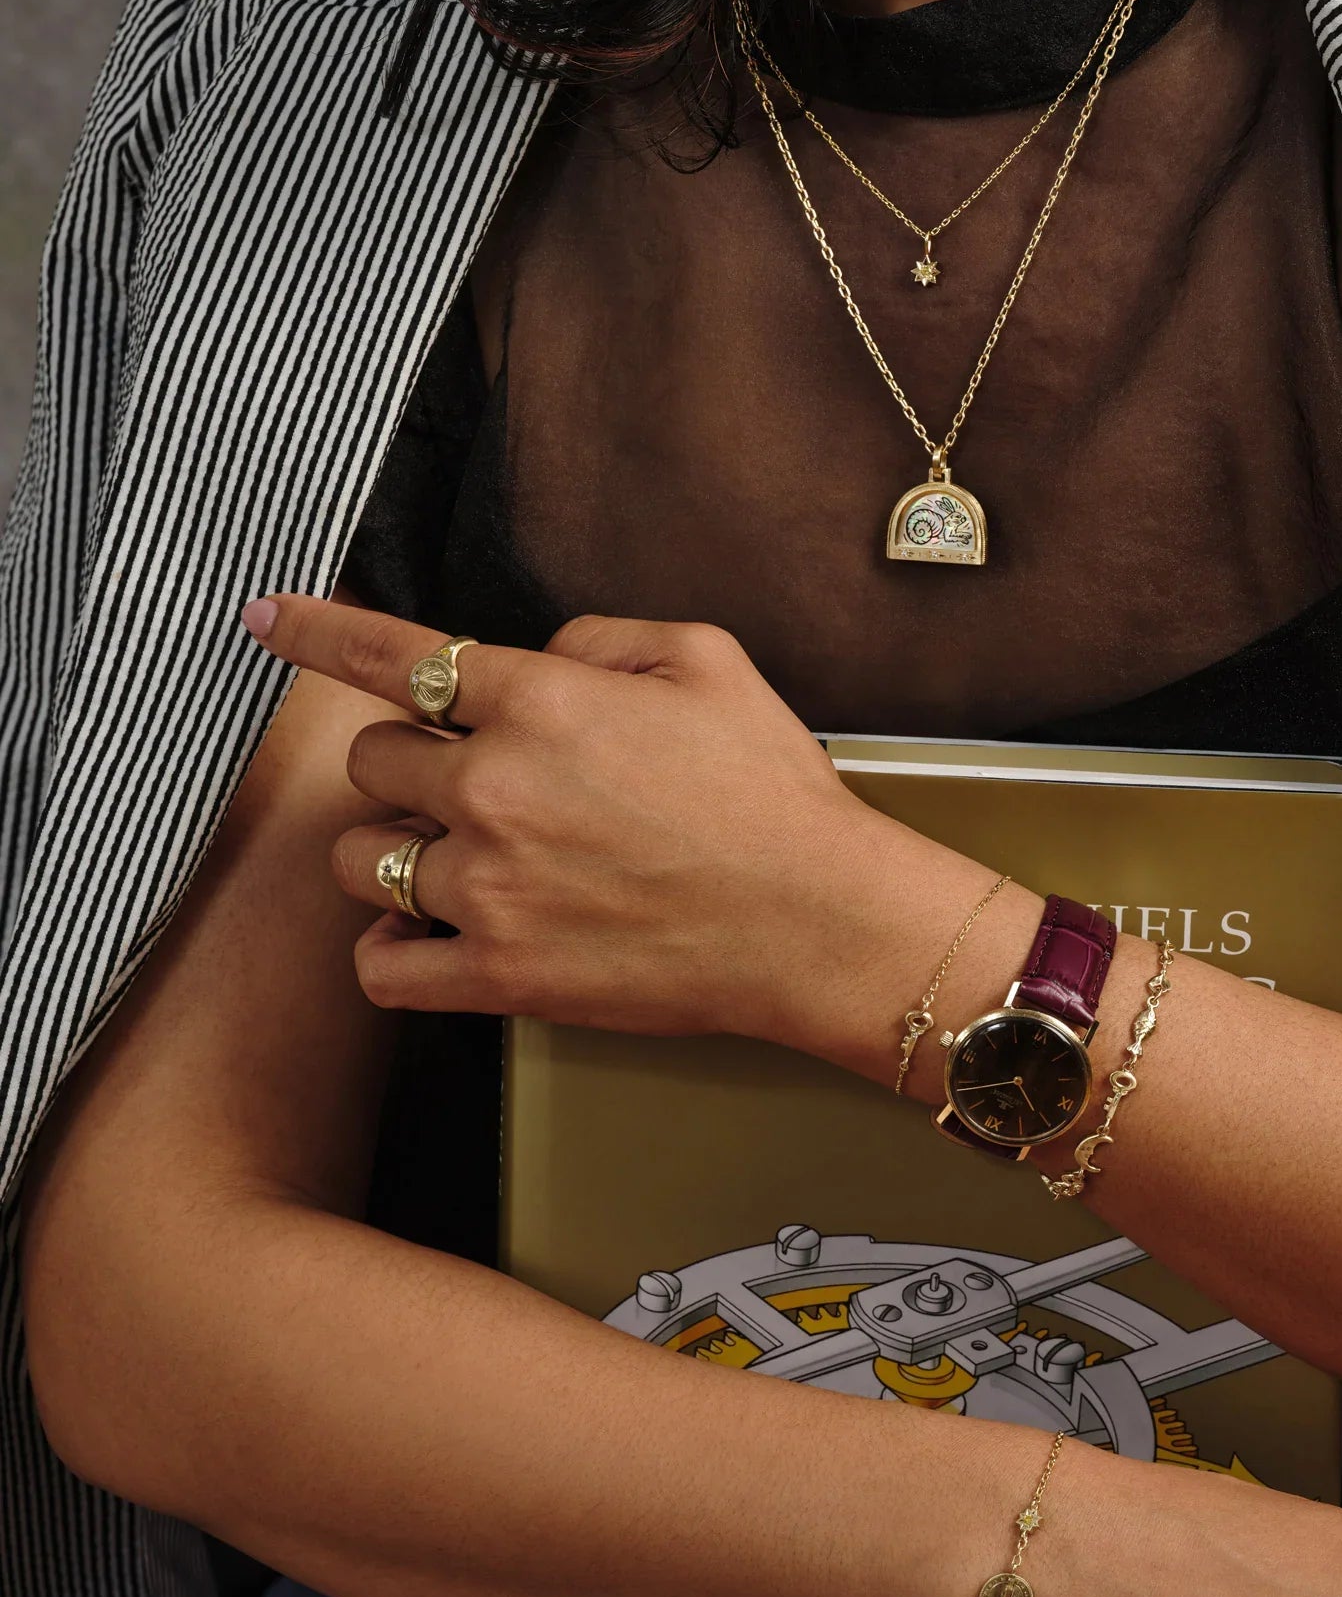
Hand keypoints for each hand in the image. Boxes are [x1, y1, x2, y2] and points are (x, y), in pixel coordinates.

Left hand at [245, 596, 979, 1049]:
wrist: (817, 922)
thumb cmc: (774, 796)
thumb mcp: (708, 661)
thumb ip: (601, 637)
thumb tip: (537, 655)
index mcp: (541, 702)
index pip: (393, 655)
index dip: (317, 632)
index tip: (269, 621)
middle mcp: (495, 789)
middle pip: (370, 762)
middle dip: (407, 763)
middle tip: (470, 784)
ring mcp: (488, 889)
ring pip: (361, 859)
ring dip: (394, 852)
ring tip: (459, 861)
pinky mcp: (500, 976)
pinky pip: (382, 967)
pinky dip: (391, 950)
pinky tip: (425, 936)